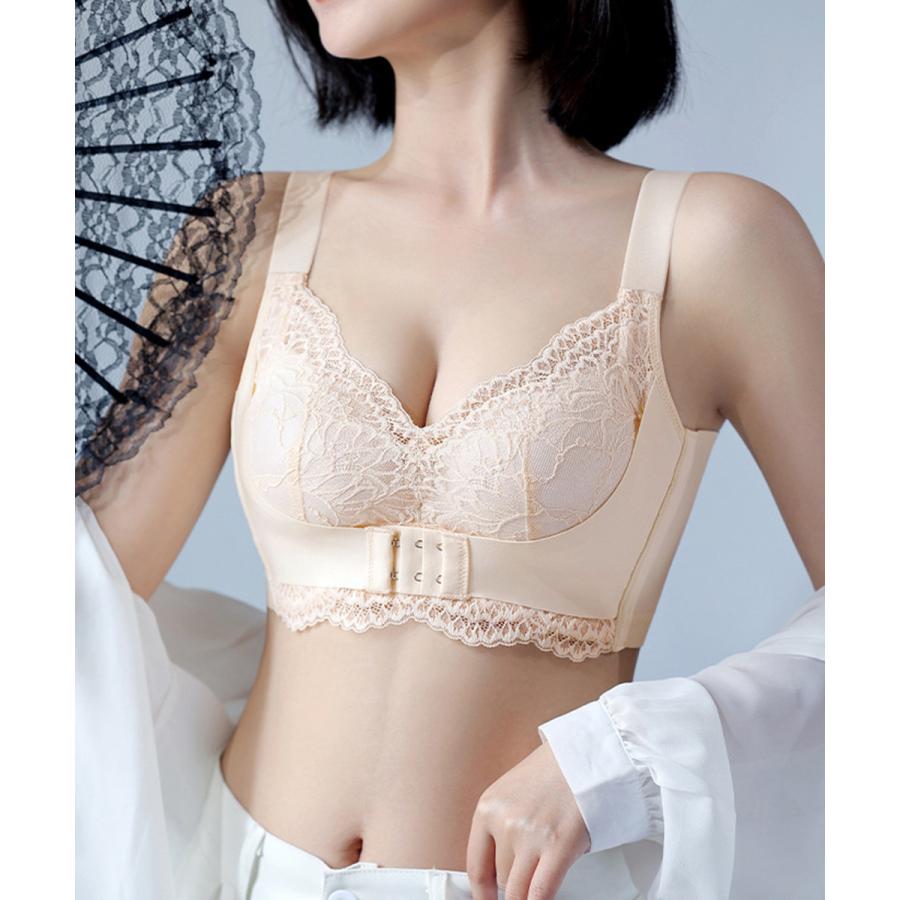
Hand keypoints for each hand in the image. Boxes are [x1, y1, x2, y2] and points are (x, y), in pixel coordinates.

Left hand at [466, 740, 590, 899]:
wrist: (585, 757)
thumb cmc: (552, 772)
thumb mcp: (510, 793)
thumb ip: (499, 827)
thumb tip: (497, 869)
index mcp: (487, 808)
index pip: (477, 867)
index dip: (481, 894)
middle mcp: (505, 822)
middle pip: (502, 880)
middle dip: (514, 885)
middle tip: (525, 882)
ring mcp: (530, 835)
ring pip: (520, 890)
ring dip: (528, 894)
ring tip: (537, 882)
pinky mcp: (558, 845)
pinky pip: (541, 892)